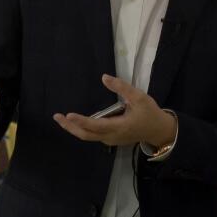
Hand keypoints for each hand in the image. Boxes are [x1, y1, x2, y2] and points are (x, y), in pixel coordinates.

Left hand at [53, 74, 175, 148]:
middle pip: (85, 135)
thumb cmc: (150, 114)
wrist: (159, 131)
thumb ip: (122, 88)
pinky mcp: (111, 139)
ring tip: (62, 118)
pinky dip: (83, 128)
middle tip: (56, 117)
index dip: (81, 121)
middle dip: (70, 127)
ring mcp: (110, 139)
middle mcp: (111, 136)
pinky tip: (76, 121)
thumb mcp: (139, 98)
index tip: (68, 115)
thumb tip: (105, 77)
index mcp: (118, 127)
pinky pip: (93, 135)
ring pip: (88, 136)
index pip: (95, 126)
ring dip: (75, 128)